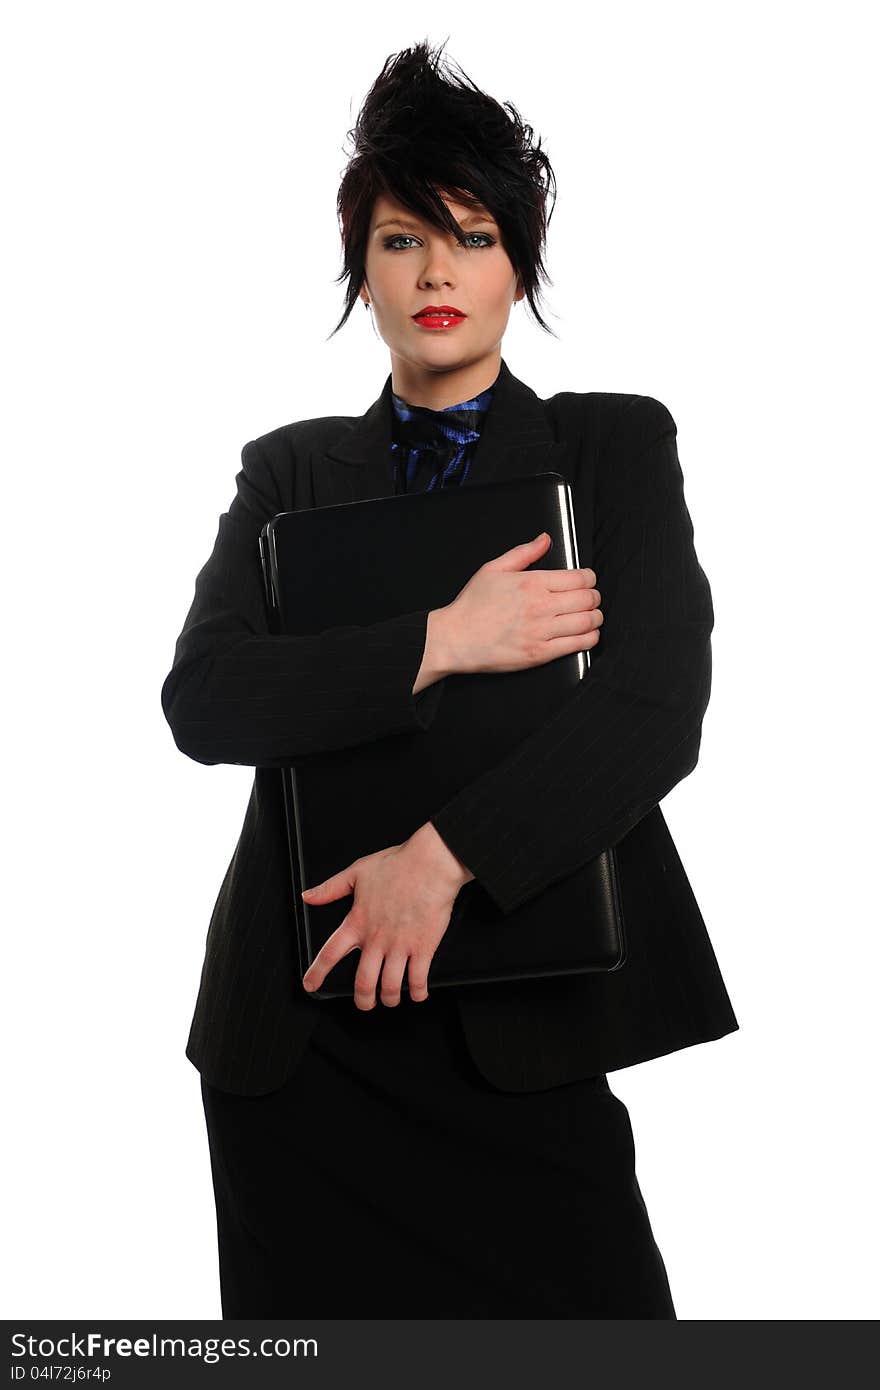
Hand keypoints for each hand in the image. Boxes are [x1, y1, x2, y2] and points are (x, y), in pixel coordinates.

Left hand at [300, 823, 471, 1008]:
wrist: (430, 864)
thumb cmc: (398, 865)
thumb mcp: (357, 872)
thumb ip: (330, 888)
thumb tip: (308, 896)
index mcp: (357, 922)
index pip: (329, 954)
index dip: (317, 973)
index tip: (310, 985)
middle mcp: (376, 939)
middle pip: (363, 982)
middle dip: (362, 1000)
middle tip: (364, 1003)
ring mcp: (400, 945)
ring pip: (390, 987)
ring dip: (389, 999)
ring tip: (390, 999)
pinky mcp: (423, 947)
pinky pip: (418, 979)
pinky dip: (418, 992)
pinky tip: (418, 993)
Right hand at [433, 532, 602, 675]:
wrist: (456, 639)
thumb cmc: (472, 606)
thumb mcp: (493, 569)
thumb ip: (524, 553)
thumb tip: (545, 540)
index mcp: (532, 583)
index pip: (580, 578)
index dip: (589, 578)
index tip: (586, 581)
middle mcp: (540, 606)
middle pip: (588, 599)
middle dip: (594, 597)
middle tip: (590, 599)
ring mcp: (542, 631)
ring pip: (588, 621)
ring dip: (595, 617)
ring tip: (591, 616)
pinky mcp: (540, 653)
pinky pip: (578, 645)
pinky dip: (589, 638)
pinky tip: (586, 634)